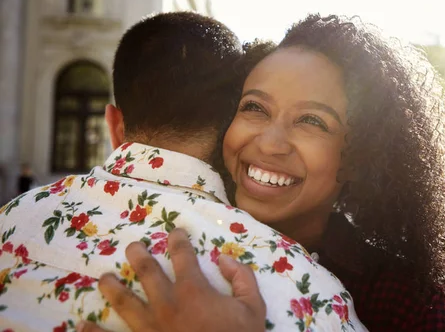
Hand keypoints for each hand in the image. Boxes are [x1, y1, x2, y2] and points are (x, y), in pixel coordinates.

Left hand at [77, 228, 265, 331]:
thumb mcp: (253, 308)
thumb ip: (242, 278)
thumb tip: (224, 258)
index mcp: (193, 291)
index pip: (183, 256)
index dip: (178, 240)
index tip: (175, 231)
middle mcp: (166, 304)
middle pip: (147, 272)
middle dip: (139, 255)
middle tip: (132, 246)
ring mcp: (150, 327)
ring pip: (125, 302)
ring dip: (113, 288)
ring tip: (104, 278)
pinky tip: (83, 326)